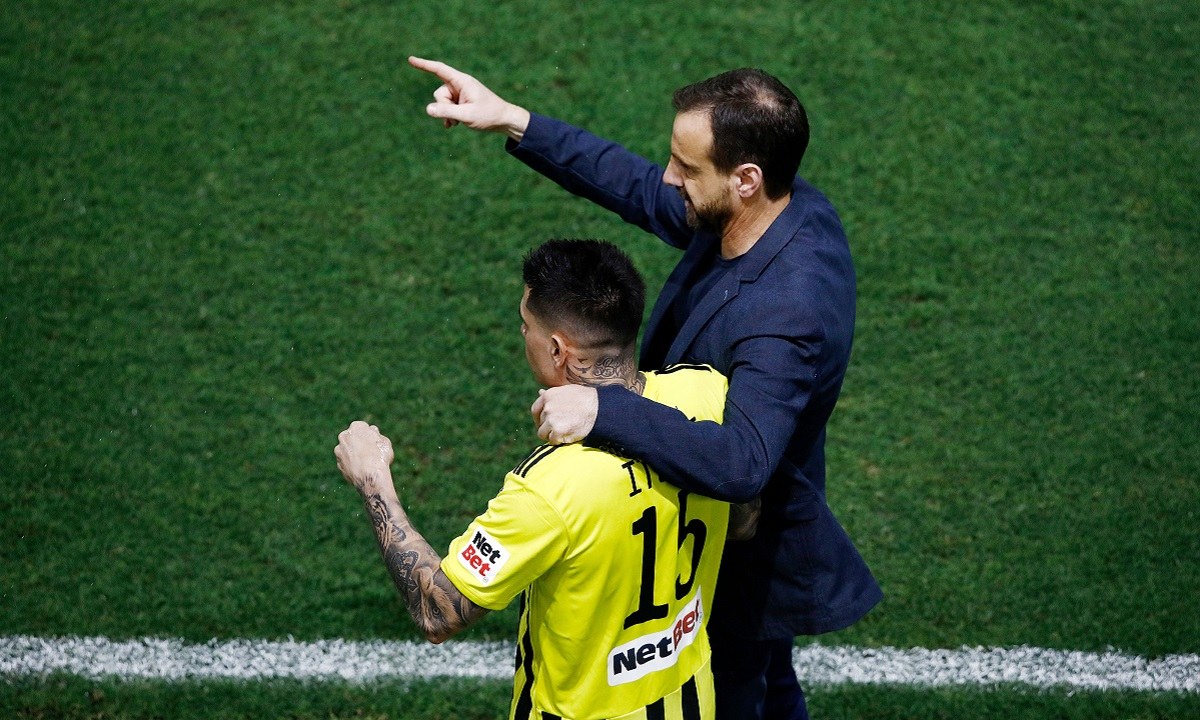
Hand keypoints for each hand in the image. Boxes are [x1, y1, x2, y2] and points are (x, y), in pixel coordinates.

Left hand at [335, 421, 395, 493]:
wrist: (371, 476)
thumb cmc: (380, 457)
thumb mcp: (384, 442)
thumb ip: (376, 435)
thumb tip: (373, 433)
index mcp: (356, 426)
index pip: (362, 427)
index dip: (369, 435)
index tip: (374, 442)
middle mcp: (344, 436)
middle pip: (352, 438)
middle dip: (358, 443)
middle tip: (370, 452)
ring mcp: (339, 451)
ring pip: (347, 450)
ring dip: (353, 454)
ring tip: (366, 463)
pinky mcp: (338, 464)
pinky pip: (346, 463)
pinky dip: (351, 465)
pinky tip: (361, 470)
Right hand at [408, 56, 530, 139]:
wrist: (504, 120)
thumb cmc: (489, 115)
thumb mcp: (467, 115)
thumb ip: (447, 112)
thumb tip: (428, 109)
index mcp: (462, 81)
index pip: (439, 70)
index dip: (424, 65)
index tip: (410, 59)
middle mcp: (460, 85)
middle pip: (439, 93)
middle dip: (444, 107)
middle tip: (458, 117)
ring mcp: (460, 94)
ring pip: (442, 103)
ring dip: (447, 114)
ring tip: (459, 122)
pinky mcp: (461, 102)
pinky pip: (446, 108)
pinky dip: (448, 117)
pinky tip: (452, 126)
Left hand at [531, 385, 597, 444]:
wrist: (599, 408)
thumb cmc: (586, 398)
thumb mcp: (567, 391)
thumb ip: (552, 394)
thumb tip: (540, 392)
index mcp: (548, 396)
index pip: (535, 410)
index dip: (539, 418)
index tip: (546, 422)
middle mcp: (547, 407)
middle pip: (540, 423)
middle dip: (548, 427)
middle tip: (561, 427)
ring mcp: (551, 420)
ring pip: (543, 434)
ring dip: (552, 435)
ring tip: (564, 432)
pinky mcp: (558, 431)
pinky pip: (552, 441)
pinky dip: (559, 441)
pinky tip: (568, 435)